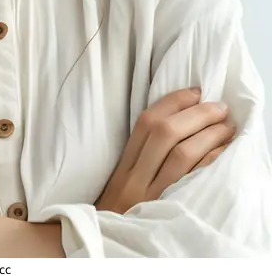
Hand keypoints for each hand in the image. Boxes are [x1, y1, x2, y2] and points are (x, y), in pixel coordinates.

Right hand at [94, 87, 235, 214]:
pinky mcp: (169, 213)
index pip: (146, 122)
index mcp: (124, 165)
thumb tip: (181, 123)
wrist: (115, 251)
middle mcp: (134, 178)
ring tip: (227, 126)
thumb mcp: (123, 182)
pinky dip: (211, 161)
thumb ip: (143, 156)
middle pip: (165, 133)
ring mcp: (152, 197)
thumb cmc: (123, 215)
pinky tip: (224, 152)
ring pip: (182, 154)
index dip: (173, 102)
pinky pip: (194, 181)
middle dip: (196, 114)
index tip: (195, 92)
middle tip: (219, 107)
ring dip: (209, 135)